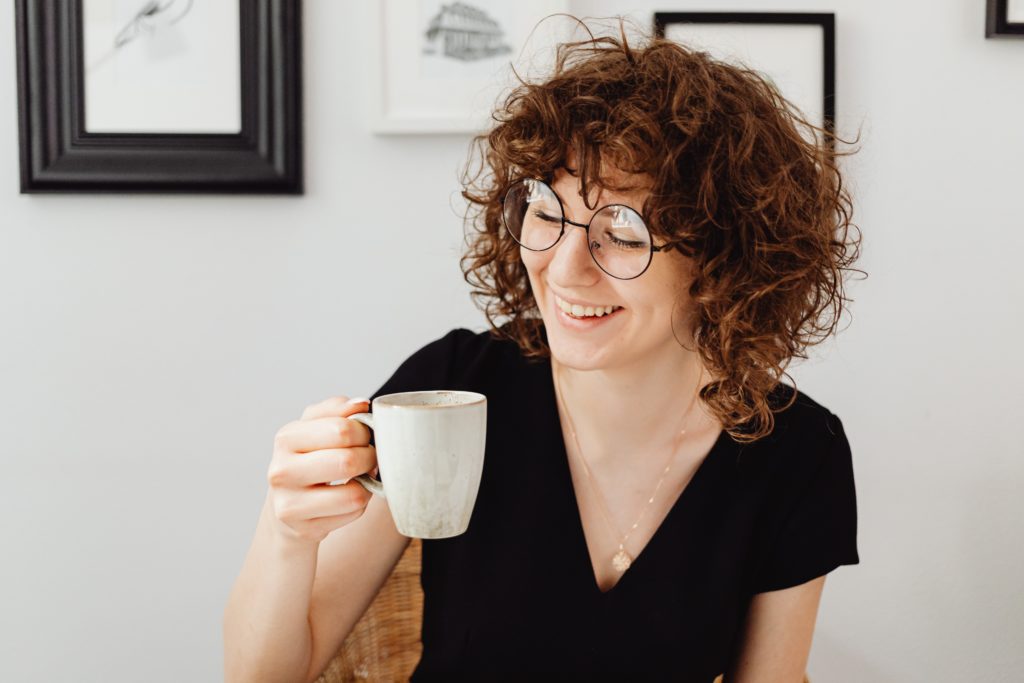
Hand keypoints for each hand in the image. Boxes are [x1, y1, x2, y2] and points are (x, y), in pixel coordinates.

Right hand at [266, 396, 376, 544]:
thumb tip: (360, 404)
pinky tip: (348, 497)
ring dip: (368, 484)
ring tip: (361, 477)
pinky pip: (353, 514)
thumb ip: (337, 410)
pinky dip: (360, 504)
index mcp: (286, 438)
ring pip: (354, 494)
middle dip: (370, 457)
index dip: (364, 431)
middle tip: (370, 457)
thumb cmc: (309, 458)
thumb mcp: (316, 427)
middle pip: (348, 461)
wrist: (287, 503)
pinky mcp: (304, 529)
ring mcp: (290, 504)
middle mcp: (282, 471)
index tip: (366, 435)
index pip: (341, 429)